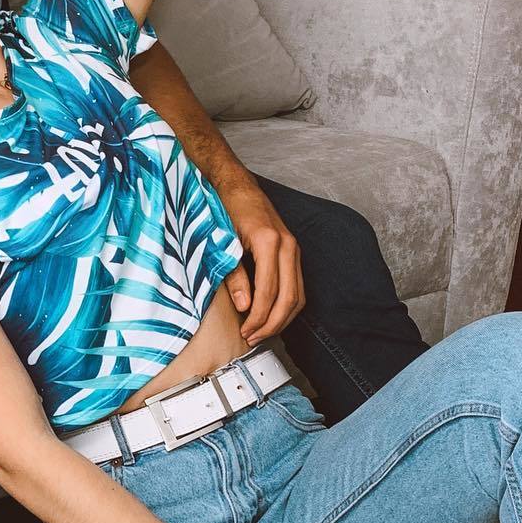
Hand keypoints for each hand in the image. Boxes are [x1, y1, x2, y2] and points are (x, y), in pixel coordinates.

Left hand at [218, 174, 304, 344]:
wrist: (235, 184)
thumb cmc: (226, 209)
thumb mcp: (223, 242)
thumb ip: (234, 275)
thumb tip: (244, 306)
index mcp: (269, 242)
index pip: (269, 292)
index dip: (257, 317)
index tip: (244, 331)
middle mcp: (287, 245)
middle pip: (289, 298)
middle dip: (271, 324)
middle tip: (252, 338)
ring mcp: (293, 247)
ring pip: (298, 295)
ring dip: (281, 318)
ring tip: (261, 332)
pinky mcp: (292, 250)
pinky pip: (297, 285)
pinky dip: (287, 305)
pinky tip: (272, 315)